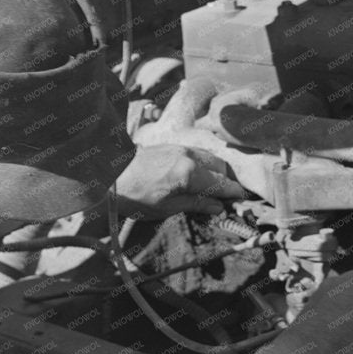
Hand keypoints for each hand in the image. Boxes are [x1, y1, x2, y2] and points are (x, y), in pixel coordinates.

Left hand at [112, 144, 248, 218]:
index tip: (242, 201)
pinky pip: (198, 154)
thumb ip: (196, 204)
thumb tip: (218, 207)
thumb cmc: (135, 195)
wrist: (110, 174)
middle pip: (221, 166)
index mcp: (190, 173)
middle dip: (227, 181)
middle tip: (227, 198)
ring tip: (213, 189)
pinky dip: (204, 165)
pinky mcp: (172, 146)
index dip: (234, 193)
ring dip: (216, 171)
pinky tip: (199, 177)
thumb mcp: (167, 207)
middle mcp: (190, 156)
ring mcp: (181, 148)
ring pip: (210, 157)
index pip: (222, 183)